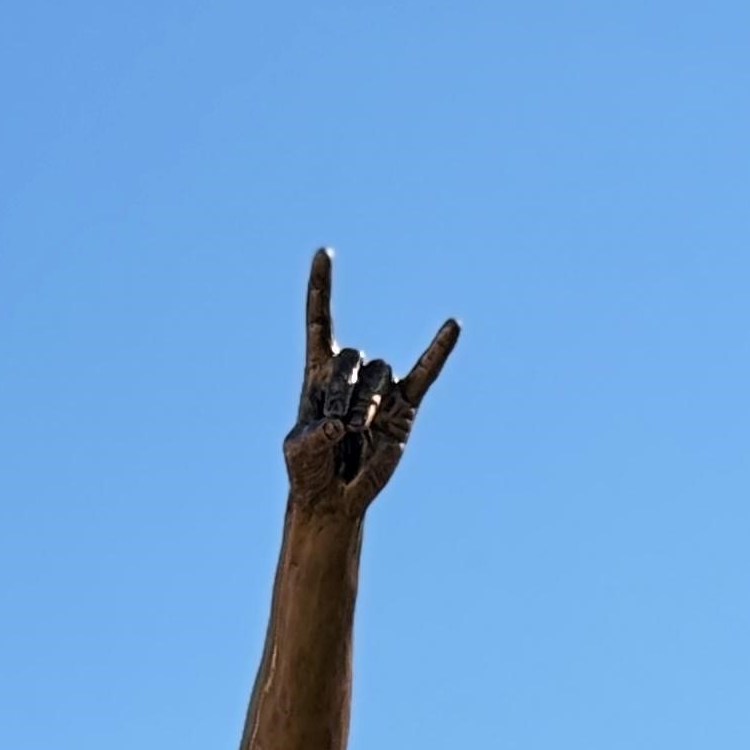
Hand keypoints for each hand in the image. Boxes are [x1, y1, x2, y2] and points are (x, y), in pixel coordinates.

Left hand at [284, 247, 459, 519]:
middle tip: (334, 427)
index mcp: (318, 372)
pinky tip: (452, 326)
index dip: (321, 288)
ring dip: (364, 403)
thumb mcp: (297, 452)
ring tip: (353, 433)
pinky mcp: (405, 405)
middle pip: (352, 357)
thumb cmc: (309, 470)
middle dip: (340, 391)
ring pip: (379, 375)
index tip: (322, 253)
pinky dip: (438, 350)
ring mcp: (381, 388)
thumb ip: (310, 438)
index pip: (320, 320)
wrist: (334, 496)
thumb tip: (339, 427)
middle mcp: (352, 373)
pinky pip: (426, 372)